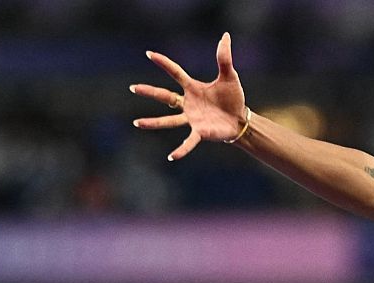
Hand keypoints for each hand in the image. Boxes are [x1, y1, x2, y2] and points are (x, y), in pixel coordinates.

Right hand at [130, 33, 246, 160]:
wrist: (240, 120)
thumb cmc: (232, 98)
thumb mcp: (229, 76)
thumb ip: (224, 58)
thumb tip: (225, 36)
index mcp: (193, 88)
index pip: (175, 73)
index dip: (164, 63)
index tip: (149, 54)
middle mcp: (188, 103)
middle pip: (164, 96)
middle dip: (149, 92)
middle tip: (133, 87)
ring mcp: (192, 119)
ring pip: (169, 121)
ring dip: (153, 122)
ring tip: (137, 123)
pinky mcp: (200, 132)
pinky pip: (189, 141)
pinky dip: (181, 149)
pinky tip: (171, 156)